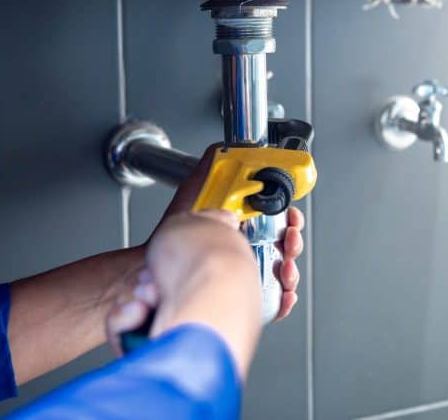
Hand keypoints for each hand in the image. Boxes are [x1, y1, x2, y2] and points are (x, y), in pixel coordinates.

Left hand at [106, 145, 304, 352]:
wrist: (155, 278)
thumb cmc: (171, 241)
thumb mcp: (193, 194)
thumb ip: (210, 168)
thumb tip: (222, 147)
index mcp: (240, 224)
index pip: (277, 219)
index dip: (288, 218)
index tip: (290, 219)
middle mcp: (245, 249)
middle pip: (284, 246)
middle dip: (292, 243)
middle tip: (289, 243)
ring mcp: (245, 274)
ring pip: (283, 273)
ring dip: (290, 271)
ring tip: (284, 270)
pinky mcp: (241, 297)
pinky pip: (272, 300)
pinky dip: (283, 298)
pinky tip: (282, 295)